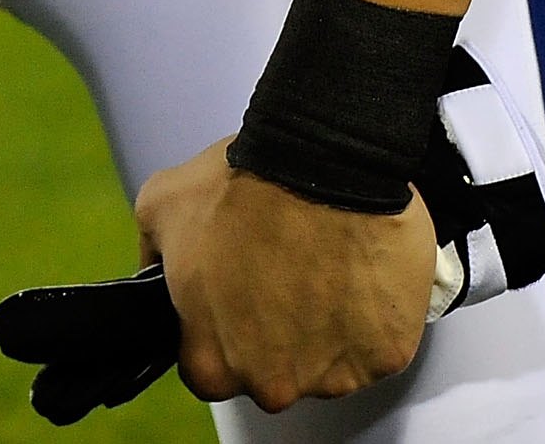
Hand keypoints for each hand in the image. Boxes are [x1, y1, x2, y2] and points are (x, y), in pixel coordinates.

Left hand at [136, 136, 437, 411]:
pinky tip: (355, 278)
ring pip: (325, 366)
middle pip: (268, 375)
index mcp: (213, 361)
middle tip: (276, 279)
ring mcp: (337, 375)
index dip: (215, 335)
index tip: (228, 304)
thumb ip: (155, 260)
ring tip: (320, 273)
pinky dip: (368, 321)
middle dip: (269, 337)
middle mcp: (274, 383)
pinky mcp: (389, 355)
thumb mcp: (159, 211)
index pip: (206, 371)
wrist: (319, 161)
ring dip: (322, 332)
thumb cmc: (239, 185)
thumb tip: (158, 277)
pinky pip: (375, 349)